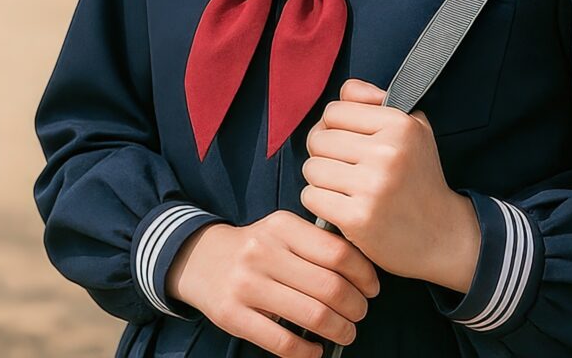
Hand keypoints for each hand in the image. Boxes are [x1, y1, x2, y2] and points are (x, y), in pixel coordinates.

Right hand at [166, 209, 381, 357]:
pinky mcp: (233, 316)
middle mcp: (263, 252)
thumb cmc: (256, 248)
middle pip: (330, 288)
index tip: (371, 289)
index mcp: (282, 227)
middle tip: (360, 314)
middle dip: (356, 308)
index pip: (338, 253)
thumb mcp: (282, 231)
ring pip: (313, 316)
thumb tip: (364, 273)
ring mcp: (246, 285)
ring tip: (345, 332)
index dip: (364, 276)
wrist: (200, 259)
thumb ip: (317, 243)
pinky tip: (316, 349)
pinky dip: (309, 352)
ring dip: (340, 331)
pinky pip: (283, 342)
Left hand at [299, 78, 480, 290]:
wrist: (442, 235)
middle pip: (318, 139)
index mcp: (400, 125)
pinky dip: (320, 203)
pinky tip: (341, 207)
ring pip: (311, 168)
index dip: (334, 128)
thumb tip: (346, 90)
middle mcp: (387, 153)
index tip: (348, 144)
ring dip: (320, 180)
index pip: (334, 111)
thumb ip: (374, 101)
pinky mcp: (358, 218)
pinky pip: (310, 196)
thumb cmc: (418, 178)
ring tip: (344, 189)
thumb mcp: (412, 130)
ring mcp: (372, 186)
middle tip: (345, 170)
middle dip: (325, 155)